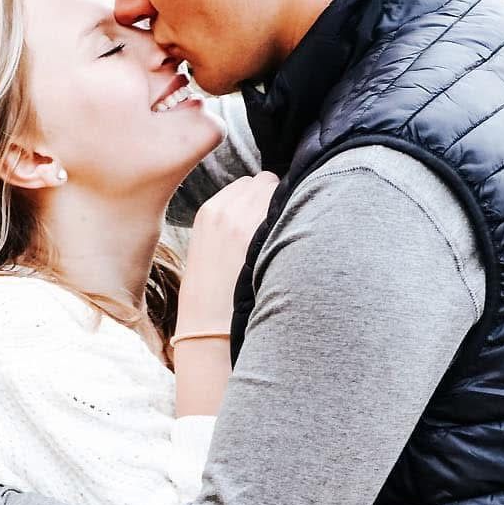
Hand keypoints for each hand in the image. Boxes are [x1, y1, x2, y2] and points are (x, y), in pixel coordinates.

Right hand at [176, 171, 278, 339]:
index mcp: (209, 211)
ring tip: (285, 235)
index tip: (262, 217)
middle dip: (272, 198)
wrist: (209, 323)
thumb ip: (228, 221)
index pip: (245, 183)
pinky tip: (293, 240)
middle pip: (264, 181)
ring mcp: (247, 219)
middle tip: (277, 226)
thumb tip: (259, 208)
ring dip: (286, 206)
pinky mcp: (265, 234)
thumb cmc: (211, 293)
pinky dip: (296, 218)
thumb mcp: (207, 247)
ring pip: (278, 191)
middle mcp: (228, 208)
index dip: (257, 198)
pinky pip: (290, 207)